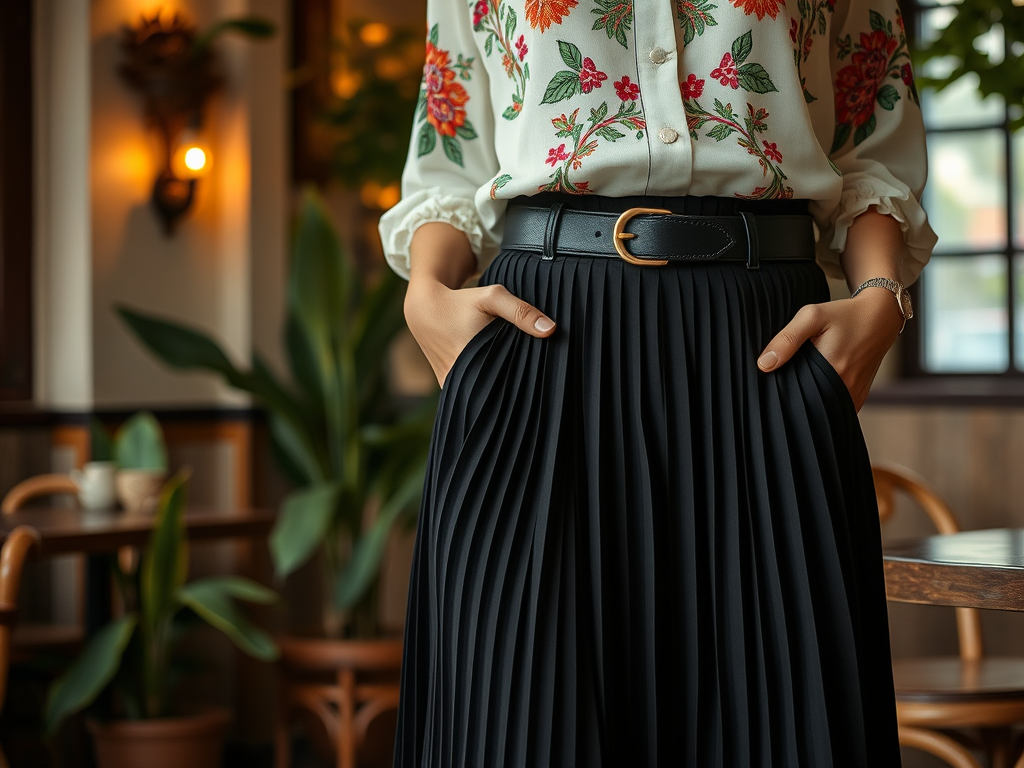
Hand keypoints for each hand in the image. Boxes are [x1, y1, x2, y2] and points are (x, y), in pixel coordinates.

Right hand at [404, 278, 555, 386]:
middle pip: (495, 393)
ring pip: (481, 396)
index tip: (541, 385)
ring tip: (520, 389)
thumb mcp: (492, 297)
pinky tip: (500, 383)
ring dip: (499, 392)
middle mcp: (459, 377)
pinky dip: (484, 389)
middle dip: (514, 391)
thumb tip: (550, 329)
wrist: (425, 309)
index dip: (524, 386)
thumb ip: (521, 311)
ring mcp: (450, 385)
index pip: (506, 385)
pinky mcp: (446, 385)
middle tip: (536, 388)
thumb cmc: (462, 301)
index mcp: (471, 360)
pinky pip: (469, 394)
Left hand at [756, 288, 904, 409]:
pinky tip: (813, 388)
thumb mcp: (812, 316)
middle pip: (808, 405)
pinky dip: (822, 402)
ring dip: (808, 401)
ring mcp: (854, 396)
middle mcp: (846, 389)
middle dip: (793, 397)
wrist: (880, 318)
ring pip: (822, 409)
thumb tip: (764, 365)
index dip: (780, 390)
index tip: (771, 383)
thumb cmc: (844, 314)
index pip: (794, 395)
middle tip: (784, 382)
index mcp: (832, 371)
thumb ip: (787, 339)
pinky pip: (834, 408)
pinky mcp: (858, 398)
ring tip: (799, 384)